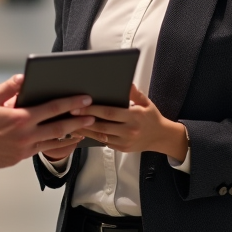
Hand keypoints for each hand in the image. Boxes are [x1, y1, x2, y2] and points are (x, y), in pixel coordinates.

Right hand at [0, 79, 95, 168]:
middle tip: (93, 115)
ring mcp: (25, 148)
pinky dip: (57, 145)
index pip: (52, 108)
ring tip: (84, 129)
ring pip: (55, 141)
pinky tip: (64, 141)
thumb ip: (8, 87)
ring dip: (71, 134)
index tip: (85, 99)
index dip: (70, 103)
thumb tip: (24, 76)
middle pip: (59, 126)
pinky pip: (44, 150)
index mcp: (21, 118)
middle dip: (78, 120)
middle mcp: (26, 134)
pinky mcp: (21, 157)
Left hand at [73, 84, 188, 160]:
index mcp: (134, 117)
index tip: (79, 105)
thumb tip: (126, 82)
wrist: (161, 137)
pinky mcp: (122, 149)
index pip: (109, 113)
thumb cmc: (152, 117)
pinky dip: (92, 136)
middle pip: (102, 125)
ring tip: (71, 122)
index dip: (93, 109)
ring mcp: (125, 142)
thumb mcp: (146, 102)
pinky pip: (104, 142)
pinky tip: (82, 131)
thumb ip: (135, 93)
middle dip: (84, 119)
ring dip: (85, 129)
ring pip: (100, 136)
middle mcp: (129, 131)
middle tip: (70, 113)